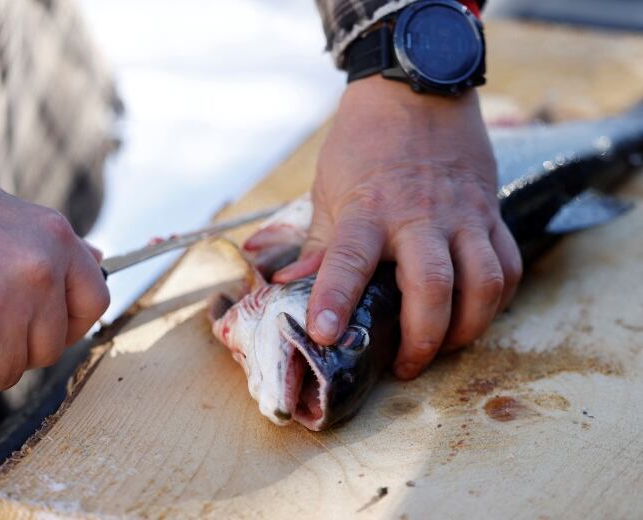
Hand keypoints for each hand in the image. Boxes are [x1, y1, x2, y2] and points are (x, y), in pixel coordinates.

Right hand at [0, 180, 108, 404]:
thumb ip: (50, 243)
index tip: (45, 328)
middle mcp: (37, 270)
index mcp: (53, 237)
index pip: (94, 301)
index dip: (70, 324)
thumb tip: (96, 260)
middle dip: (12, 347)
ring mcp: (2, 306)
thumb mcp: (3, 213)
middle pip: (49, 348)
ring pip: (9, 372)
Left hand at [273, 78, 521, 379]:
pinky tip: (477, 313)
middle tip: (404, 366)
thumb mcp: (328, 189)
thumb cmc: (364, 142)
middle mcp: (419, 216)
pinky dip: (498, 298)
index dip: (334, 299)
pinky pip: (509, 264)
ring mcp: (462, 214)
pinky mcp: (490, 211)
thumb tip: (288, 288)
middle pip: (433, 286)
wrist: (415, 89)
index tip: (323, 335)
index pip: (348, 260)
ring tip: (445, 347)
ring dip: (468, 328)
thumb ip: (318, 245)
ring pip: (484, 282)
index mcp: (368, 209)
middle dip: (422, 338)